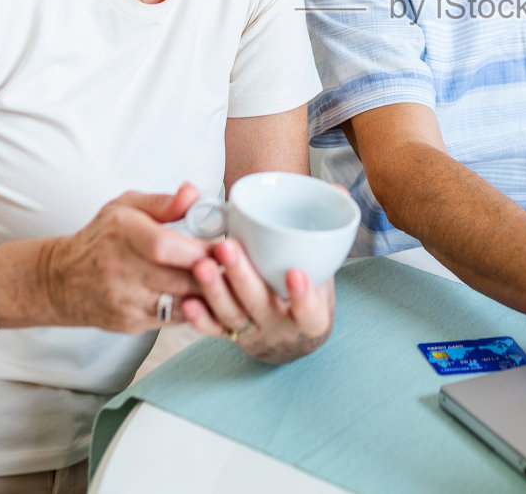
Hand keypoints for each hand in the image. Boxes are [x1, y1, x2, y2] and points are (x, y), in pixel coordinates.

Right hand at [40, 183, 212, 332]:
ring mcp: (125, 301)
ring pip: (179, 304)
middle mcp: (121, 270)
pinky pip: (171, 320)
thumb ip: (162, 202)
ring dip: (207, 295)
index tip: (224, 246)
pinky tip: (205, 300)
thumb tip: (193, 192)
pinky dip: (192, 311)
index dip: (200, 249)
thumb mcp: (125, 207)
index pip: (165, 246)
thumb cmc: (100, 238)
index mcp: (122, 234)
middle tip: (235, 266)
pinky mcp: (129, 324)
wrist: (60, 281)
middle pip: (178, 278)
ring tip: (226, 284)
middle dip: (213, 274)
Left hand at [182, 238, 334, 364]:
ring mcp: (254, 333)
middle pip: (261, 306)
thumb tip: (338, 189)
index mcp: (312, 318)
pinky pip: (214, 330)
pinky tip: (187, 300)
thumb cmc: (312, 294)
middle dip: (243, 278)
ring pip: (232, 315)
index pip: (310, 312)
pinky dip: (200, 318)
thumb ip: (330, 232)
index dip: (303, 297)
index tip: (295, 272)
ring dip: (215, 291)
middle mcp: (282, 329)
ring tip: (202, 265)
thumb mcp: (327, 272)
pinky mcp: (231, 335)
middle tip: (228, 248)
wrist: (294, 336)